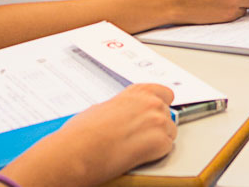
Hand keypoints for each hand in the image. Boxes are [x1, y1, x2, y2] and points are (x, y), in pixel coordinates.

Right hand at [30, 84, 176, 181]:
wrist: (78, 150)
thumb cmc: (82, 132)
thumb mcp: (101, 109)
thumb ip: (122, 108)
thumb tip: (123, 115)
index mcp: (136, 92)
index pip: (164, 93)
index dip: (160, 106)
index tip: (156, 114)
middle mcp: (149, 102)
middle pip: (168, 115)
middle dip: (157, 127)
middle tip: (139, 138)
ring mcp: (156, 120)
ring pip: (170, 133)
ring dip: (158, 141)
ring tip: (135, 149)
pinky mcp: (159, 141)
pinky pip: (166, 149)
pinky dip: (155, 155)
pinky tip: (138, 156)